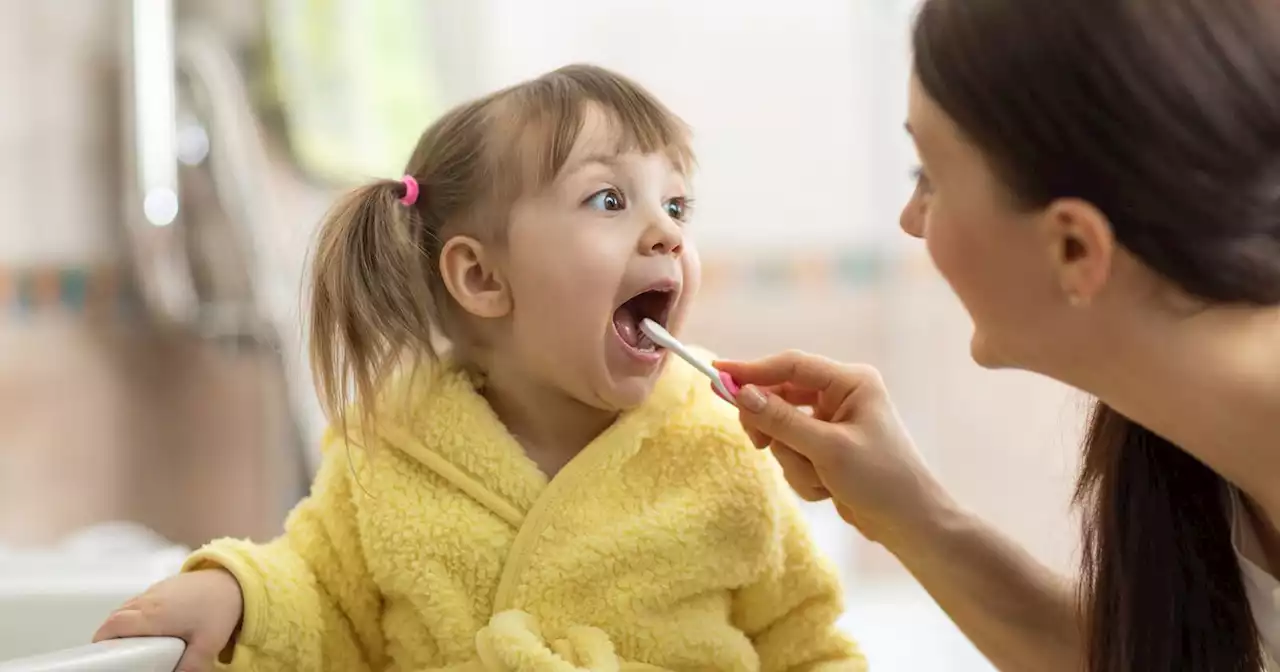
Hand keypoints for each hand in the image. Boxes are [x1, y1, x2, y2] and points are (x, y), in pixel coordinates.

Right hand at [93, 569, 243, 671]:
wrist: (234, 581)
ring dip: (121, 623)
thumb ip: (190, 666)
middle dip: (108, 634)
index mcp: (154, 615)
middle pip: (115, 617)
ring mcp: (155, 591)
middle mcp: (150, 601)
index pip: (113, 625)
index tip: (99, 653)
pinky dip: (134, 613)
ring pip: (125, 607)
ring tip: (129, 641)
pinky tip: (147, 625)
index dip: (101, 639)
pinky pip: (138, 600)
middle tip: (114, 652)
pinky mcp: (163, 587)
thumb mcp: (207, 644)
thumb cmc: (221, 607)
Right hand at [717, 350, 951, 546]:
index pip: (791, 366)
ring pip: (783, 432)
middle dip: (776, 431)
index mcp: (851, 382)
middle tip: (758, 444)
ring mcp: (832, 423)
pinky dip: (803, 474)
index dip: (753, 370)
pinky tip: (827, 489)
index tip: (718, 374)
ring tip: (822, 479)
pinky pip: (792, 454)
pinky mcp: (826, 449)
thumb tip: (741, 395)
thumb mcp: (828, 449)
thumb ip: (781, 421)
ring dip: (794, 461)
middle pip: (781, 399)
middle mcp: (841, 396)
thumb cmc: (882, 480)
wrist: (910, 524)